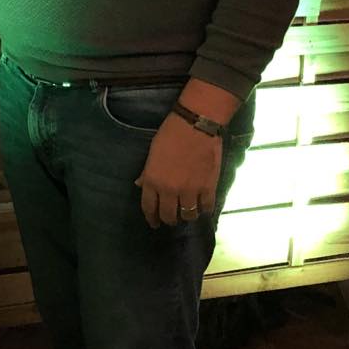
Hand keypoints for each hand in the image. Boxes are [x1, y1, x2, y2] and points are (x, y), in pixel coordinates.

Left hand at [135, 114, 222, 228]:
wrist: (196, 126)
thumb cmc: (170, 134)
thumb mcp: (152, 152)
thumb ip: (147, 172)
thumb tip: (140, 185)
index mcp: (152, 180)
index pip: (149, 207)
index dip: (151, 218)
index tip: (154, 223)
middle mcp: (170, 190)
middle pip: (169, 216)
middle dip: (169, 219)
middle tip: (171, 218)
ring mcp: (190, 191)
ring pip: (188, 216)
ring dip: (187, 216)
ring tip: (187, 212)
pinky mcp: (208, 188)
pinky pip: (206, 208)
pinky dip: (204, 210)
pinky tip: (203, 207)